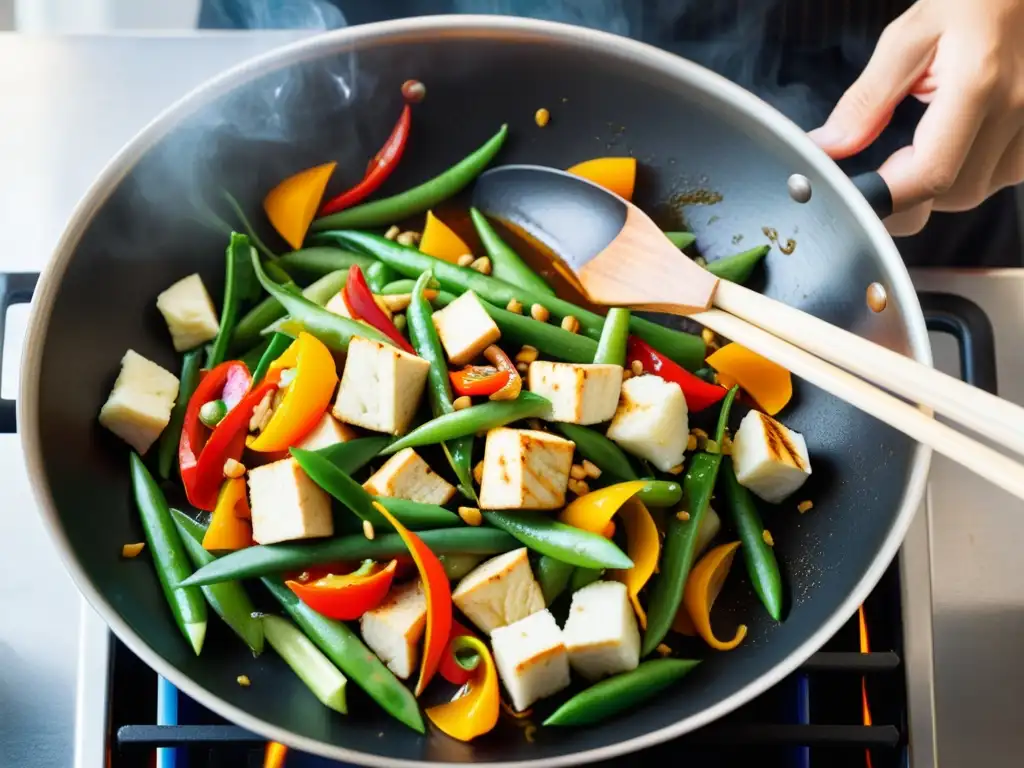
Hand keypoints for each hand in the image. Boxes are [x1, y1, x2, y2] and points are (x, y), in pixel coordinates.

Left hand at [809, 0, 1023, 234]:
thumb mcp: (907, 38)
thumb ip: (867, 100)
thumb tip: (828, 147)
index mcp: (978, 84)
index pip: (930, 173)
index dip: (886, 195)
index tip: (856, 192)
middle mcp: (1016, 109)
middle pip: (952, 194)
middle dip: (909, 191)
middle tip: (884, 161)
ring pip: (977, 191)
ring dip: (939, 184)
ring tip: (923, 139)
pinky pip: (1000, 174)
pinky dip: (968, 171)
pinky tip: (955, 140)